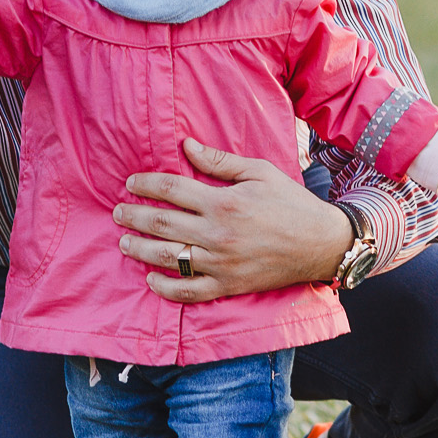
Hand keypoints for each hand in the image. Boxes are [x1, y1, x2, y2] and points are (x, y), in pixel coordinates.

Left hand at [113, 137, 354, 302]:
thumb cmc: (290, 202)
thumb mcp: (258, 171)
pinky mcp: (228, 286)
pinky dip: (166, 288)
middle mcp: (218, 234)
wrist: (321, 243)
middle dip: (133, 217)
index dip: (145, 185)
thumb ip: (219, 161)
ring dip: (140, 250)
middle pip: (161, 224)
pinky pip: (189, 292)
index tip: (130, 184)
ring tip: (124, 243)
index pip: (170, 190)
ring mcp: (221, 263)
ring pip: (168, 258)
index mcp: (224, 202)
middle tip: (117, 213)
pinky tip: (151, 279)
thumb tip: (185, 145)